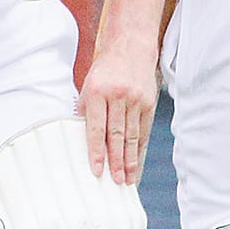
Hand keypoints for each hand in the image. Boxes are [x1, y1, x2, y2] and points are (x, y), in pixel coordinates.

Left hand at [78, 40, 157, 184]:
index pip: (96, 128)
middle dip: (116, 161)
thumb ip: (85, 112)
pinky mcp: (148, 101)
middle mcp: (118, 96)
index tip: (97, 170)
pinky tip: (137, 161)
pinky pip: (143, 129)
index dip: (96, 151)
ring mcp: (135, 99)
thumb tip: (81, 140)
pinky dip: (140, 148)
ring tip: (128, 178)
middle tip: (116, 181)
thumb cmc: (104, 71)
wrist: (130, 47)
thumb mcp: (88, 86)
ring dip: (130, 159)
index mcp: (97, 92)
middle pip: (117, 135)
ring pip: (132, 135)